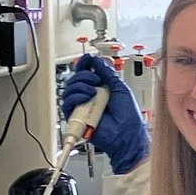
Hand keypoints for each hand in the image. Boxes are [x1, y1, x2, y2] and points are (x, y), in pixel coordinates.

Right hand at [61, 54, 147, 173]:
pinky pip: (67, 103)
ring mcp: (84, 106)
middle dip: (84, 75)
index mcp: (101, 87)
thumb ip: (107, 73)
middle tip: (95, 80)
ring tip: (92, 92)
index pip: (87, 72)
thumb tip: (96, 60)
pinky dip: (75, 97)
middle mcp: (91, 96)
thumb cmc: (128, 116)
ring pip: (69, 89)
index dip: (85, 64)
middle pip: (76, 78)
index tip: (87, 60)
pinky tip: (86, 98)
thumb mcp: (120, 88)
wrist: (126, 134)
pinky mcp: (77, 117)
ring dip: (80, 86)